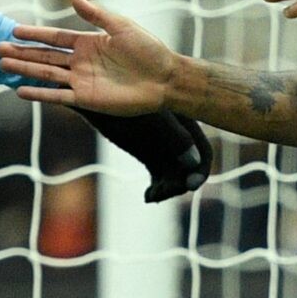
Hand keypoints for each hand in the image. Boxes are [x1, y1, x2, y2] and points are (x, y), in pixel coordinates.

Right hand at [0, 0, 177, 113]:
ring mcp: (81, 81)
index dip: (34, 34)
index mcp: (88, 42)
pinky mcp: (86, 99)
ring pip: (46, 74)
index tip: (13, 30)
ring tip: (2, 65)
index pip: (54, 37)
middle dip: (21, 53)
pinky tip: (21, 90)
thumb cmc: (148, 50)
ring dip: (24, 70)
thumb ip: (96, 15)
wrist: (165, 79)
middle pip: (44, 56)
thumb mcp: (121, 26)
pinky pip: (58, 96)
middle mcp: (80, 62)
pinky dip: (40, 93)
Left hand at [76, 107, 212, 201]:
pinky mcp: (149, 156)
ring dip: (169, 190)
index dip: (201, 170)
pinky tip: (147, 196)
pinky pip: (160, 178)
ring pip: (176, 176)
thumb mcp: (152, 118)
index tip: (190, 186)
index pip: (203, 151)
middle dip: (181, 183)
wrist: (93, 100)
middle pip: (191, 168)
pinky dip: (157, 190)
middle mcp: (179, 136)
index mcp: (186, 122)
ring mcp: (163, 148)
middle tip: (162, 193)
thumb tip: (194, 163)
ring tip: (153, 196)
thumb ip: (174, 138)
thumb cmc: (122, 102)